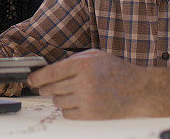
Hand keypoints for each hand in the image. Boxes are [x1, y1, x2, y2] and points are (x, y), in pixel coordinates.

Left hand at [27, 49, 147, 119]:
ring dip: (57, 98)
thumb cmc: (117, 71)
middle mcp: (83, 82)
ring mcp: (86, 99)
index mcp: (83, 65)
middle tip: (45, 88)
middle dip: (45, 88)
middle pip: (51, 88)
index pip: (51, 72)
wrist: (139, 91)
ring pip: (57, 102)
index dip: (37, 77)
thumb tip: (51, 69)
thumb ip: (73, 60)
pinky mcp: (90, 114)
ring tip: (68, 93)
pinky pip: (66, 113)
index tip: (31, 80)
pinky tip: (74, 102)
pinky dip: (66, 109)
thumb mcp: (95, 56)